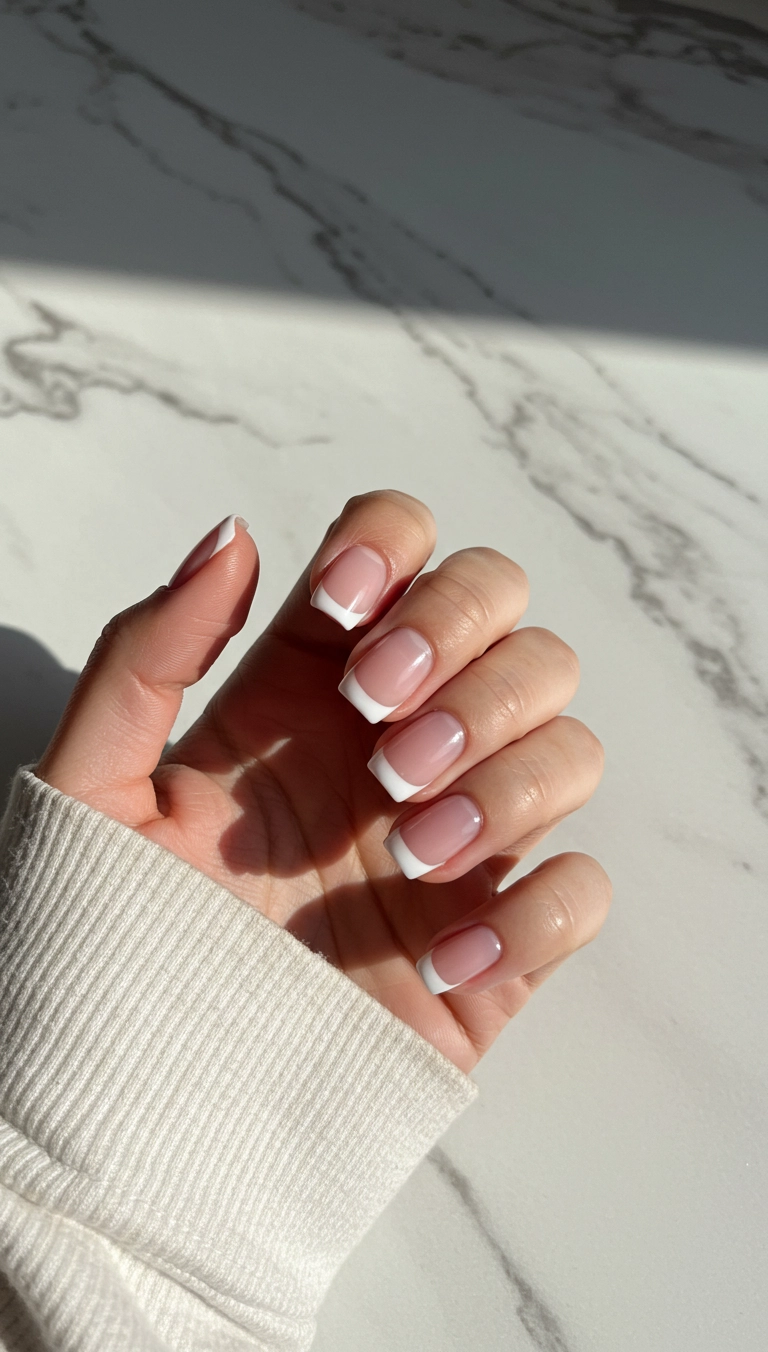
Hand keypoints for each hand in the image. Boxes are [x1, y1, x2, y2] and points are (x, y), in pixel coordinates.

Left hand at [36, 491, 610, 1072]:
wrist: (142, 1108)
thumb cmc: (110, 941)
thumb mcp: (93, 786)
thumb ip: (145, 653)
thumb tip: (234, 535)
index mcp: (309, 687)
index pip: (402, 548)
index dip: (395, 551)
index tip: (342, 617)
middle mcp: (396, 743)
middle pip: (512, 618)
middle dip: (467, 652)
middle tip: (383, 736)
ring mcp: (459, 838)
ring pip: (570, 740)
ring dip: (507, 777)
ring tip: (407, 853)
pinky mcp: (497, 941)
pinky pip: (581, 890)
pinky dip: (531, 913)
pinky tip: (438, 956)